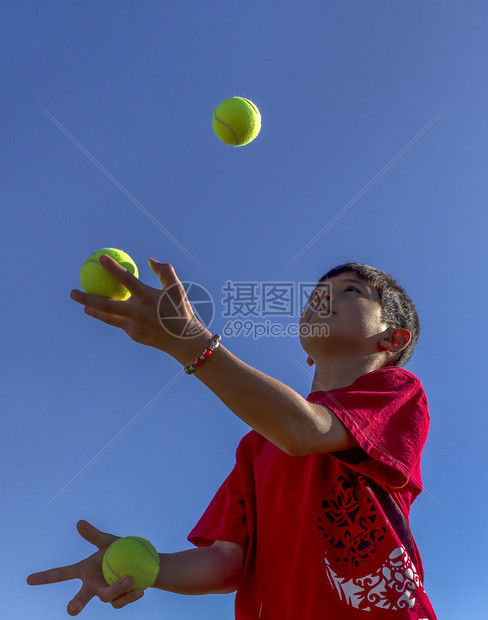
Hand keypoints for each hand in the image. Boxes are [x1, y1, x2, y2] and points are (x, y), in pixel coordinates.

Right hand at [26, 520, 144, 614]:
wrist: (142, 563)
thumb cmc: (121, 550)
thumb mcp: (108, 541)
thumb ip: (94, 536)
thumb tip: (79, 523)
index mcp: (84, 570)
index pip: (62, 574)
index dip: (45, 577)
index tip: (29, 579)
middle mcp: (92, 585)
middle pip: (81, 597)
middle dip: (76, 604)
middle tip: (72, 608)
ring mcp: (105, 593)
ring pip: (106, 596)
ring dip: (116, 588)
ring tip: (129, 579)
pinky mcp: (119, 600)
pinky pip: (121, 600)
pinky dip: (130, 595)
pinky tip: (139, 589)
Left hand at [70, 256, 210, 358]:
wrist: (184, 341)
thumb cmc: (182, 310)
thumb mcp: (177, 288)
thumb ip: (164, 271)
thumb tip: (149, 260)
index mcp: (147, 298)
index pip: (126, 279)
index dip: (112, 268)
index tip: (100, 258)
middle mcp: (137, 312)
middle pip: (105, 305)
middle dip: (86, 298)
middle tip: (72, 292)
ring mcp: (133, 327)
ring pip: (108, 318)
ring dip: (93, 312)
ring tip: (84, 307)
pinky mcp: (134, 336)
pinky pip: (122, 324)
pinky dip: (116, 318)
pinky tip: (111, 315)